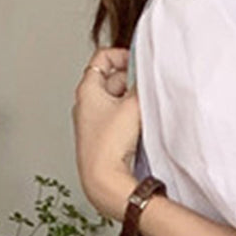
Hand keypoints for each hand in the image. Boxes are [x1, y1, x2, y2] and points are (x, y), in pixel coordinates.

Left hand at [72, 46, 140, 220]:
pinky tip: (140, 126)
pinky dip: (128, 117)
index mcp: (87, 89)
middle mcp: (85, 104)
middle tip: (146, 87)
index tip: (139, 63)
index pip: (103, 58)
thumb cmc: (109, 145)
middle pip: (111, 79)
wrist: (104, 180)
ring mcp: (92, 122)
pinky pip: (116, 119)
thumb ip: (142, 85)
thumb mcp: (132, 105)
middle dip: (130, 80)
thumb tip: (150, 74)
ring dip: (131, 100)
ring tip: (144, 109)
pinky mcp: (101, 138)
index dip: (122, 55)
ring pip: (115, 100)